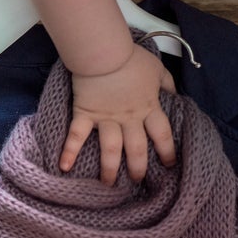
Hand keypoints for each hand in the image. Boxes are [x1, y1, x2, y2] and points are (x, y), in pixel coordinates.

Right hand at [60, 45, 176, 184]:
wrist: (104, 53)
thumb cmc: (131, 58)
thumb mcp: (156, 68)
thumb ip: (166, 83)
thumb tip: (174, 95)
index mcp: (148, 107)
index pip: (162, 135)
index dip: (167, 150)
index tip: (169, 164)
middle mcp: (129, 118)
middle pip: (137, 148)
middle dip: (138, 167)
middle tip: (137, 180)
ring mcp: (106, 119)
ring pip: (110, 149)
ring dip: (110, 168)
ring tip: (108, 184)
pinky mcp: (85, 114)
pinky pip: (77, 135)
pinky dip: (69, 151)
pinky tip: (64, 167)